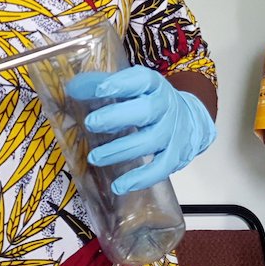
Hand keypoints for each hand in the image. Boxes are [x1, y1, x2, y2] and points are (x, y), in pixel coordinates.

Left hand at [73, 66, 215, 195]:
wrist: (192, 119)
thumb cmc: (152, 101)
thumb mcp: (134, 87)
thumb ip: (103, 85)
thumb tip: (72, 88)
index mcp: (154, 85)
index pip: (141, 79)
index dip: (122, 83)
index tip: (100, 89)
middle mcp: (166, 106)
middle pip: (145, 110)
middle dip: (117, 117)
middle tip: (91, 123)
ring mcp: (172, 132)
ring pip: (150, 141)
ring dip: (120, 150)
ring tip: (94, 158)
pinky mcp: (175, 155)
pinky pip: (160, 169)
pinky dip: (141, 178)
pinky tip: (119, 186)